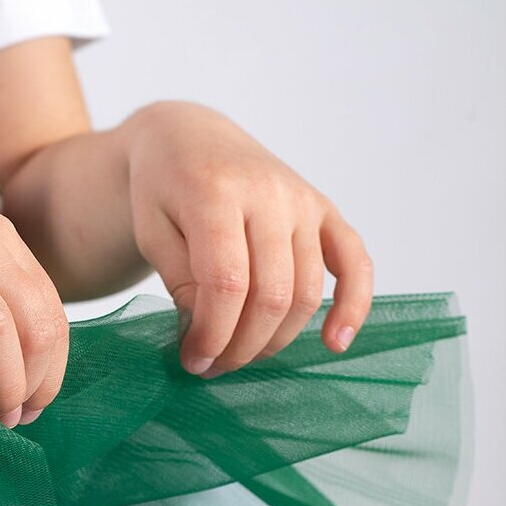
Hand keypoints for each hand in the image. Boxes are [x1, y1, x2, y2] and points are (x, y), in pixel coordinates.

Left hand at [124, 101, 373, 375]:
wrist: (190, 139)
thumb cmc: (163, 190)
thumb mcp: (151, 231)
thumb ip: (179, 280)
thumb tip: (209, 333)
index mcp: (216, 191)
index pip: (227, 282)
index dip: (213, 334)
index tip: (194, 360)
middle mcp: (269, 193)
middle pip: (271, 295)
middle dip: (241, 345)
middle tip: (212, 366)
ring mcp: (303, 201)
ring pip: (305, 293)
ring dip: (275, 340)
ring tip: (240, 356)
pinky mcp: (325, 210)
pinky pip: (355, 262)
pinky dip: (354, 304)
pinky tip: (336, 342)